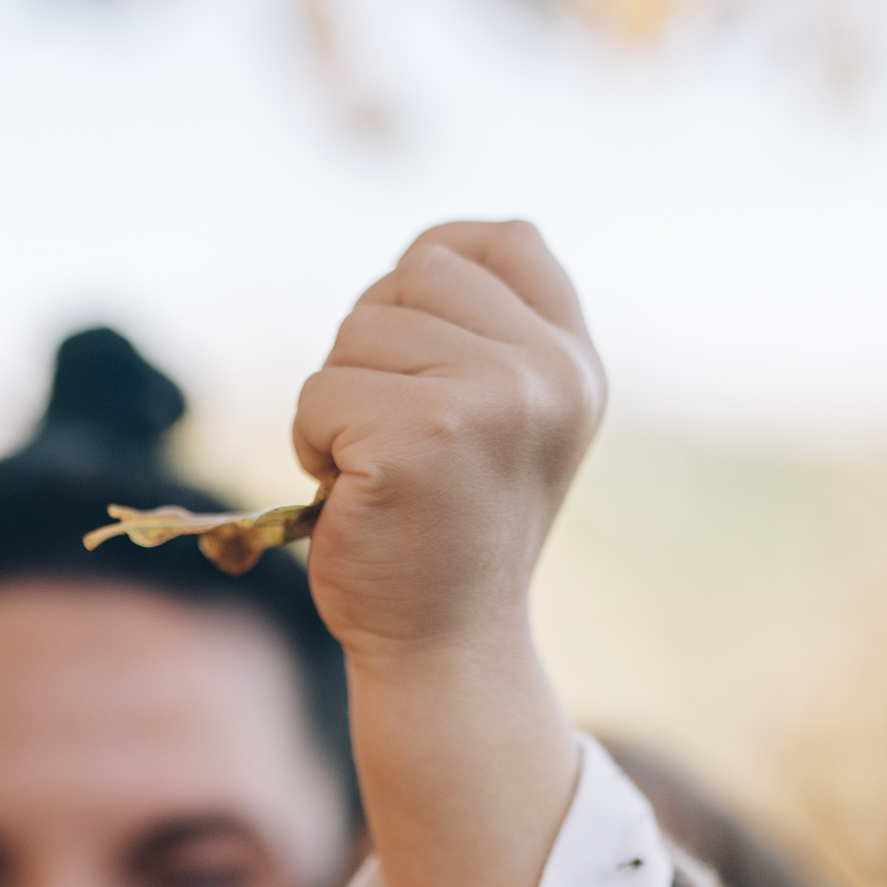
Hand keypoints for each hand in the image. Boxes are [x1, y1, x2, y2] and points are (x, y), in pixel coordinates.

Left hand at [288, 222, 600, 886]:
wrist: (444, 648)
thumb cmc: (446, 528)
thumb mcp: (498, 415)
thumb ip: (482, 331)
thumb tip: (420, 255)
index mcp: (574, 361)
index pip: (502, 239)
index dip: (435, 272)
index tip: (422, 355)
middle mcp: (549, 371)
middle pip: (411, 276)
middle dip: (372, 351)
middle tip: (396, 441)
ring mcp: (493, 398)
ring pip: (355, 331)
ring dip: (338, 402)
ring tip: (381, 473)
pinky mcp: (424, 436)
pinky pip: (318, 395)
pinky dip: (312, 448)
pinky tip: (357, 499)